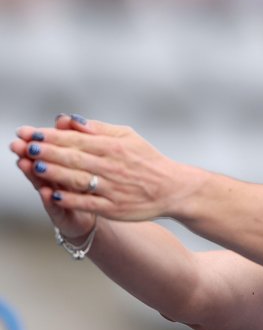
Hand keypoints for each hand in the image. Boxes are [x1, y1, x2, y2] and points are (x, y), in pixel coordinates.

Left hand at [14, 115, 184, 221]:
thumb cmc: (147, 160)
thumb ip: (98, 129)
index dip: (50, 136)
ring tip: (34, 166)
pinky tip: (54, 194)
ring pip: (78, 179)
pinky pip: (89, 202)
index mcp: (113, 147)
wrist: (173, 188)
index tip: (29, 133)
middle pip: (73, 157)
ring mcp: (113, 188)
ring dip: (54, 173)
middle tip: (22, 147)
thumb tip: (69, 121)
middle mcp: (112, 166)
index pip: (76, 139)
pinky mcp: (115, 208)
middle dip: (45, 152)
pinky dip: (71, 199)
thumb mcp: (127, 137)